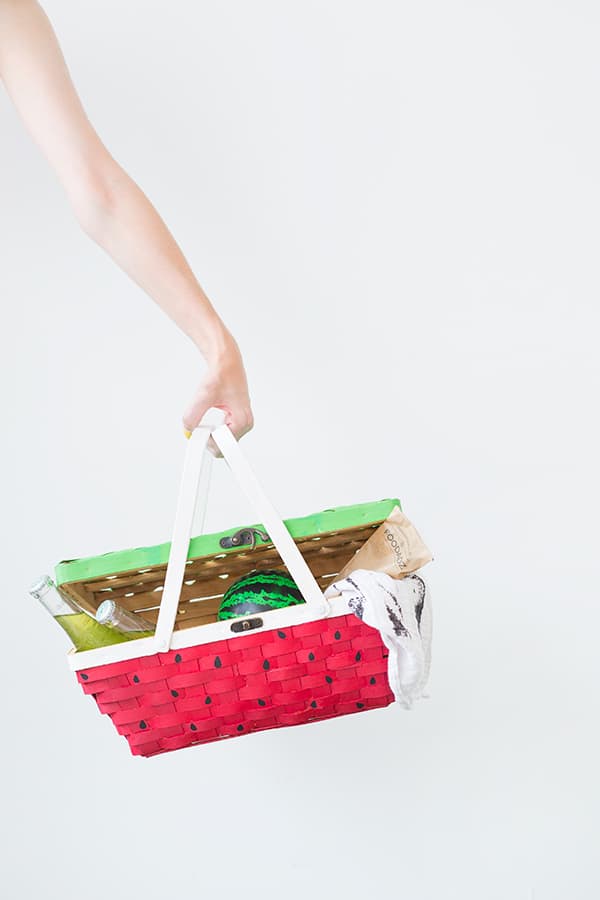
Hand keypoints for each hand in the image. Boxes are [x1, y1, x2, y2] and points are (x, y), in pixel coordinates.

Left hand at [182, 333, 253, 456]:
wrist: (226, 364)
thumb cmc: (221, 376)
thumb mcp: (203, 395)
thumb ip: (192, 415)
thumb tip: (187, 430)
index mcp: (242, 420)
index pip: (223, 448)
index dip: (207, 443)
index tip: (197, 435)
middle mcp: (245, 424)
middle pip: (222, 447)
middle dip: (208, 438)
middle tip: (199, 425)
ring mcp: (242, 423)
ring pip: (221, 441)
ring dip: (209, 433)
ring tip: (205, 420)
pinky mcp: (236, 420)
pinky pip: (221, 434)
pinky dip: (212, 430)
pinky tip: (209, 421)